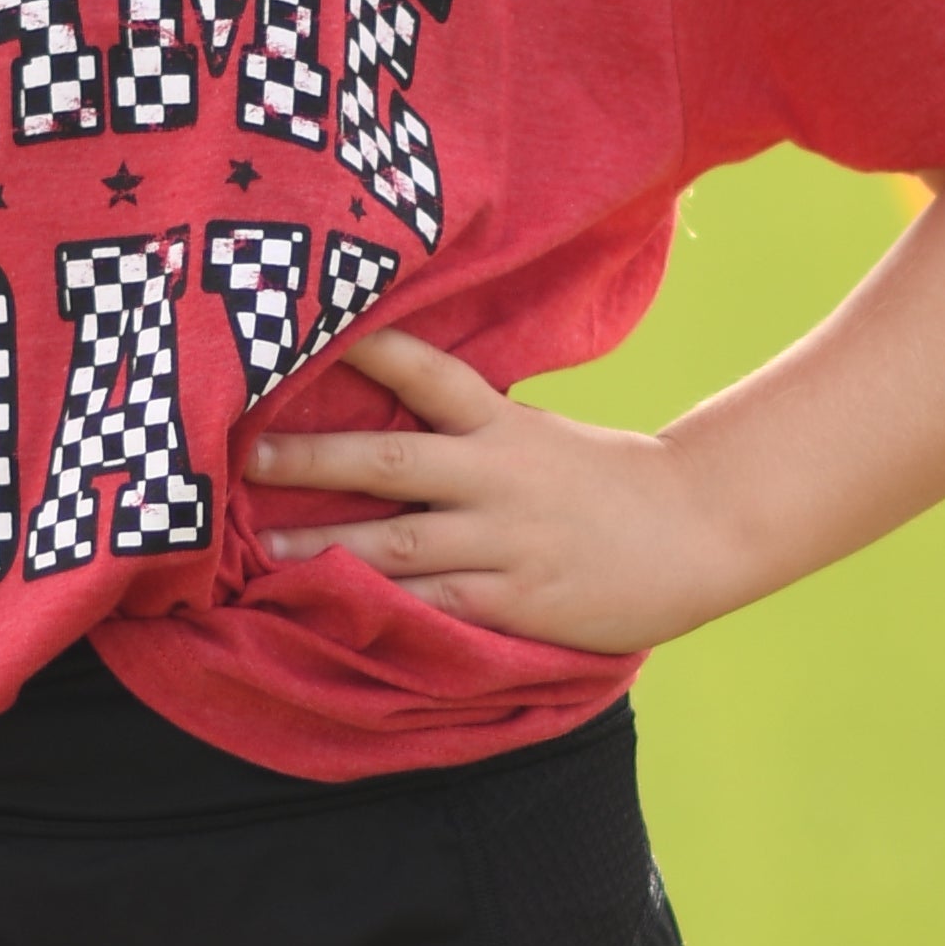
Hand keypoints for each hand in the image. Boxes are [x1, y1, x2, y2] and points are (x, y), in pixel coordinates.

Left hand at [243, 332, 717, 653]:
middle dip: (314, 459)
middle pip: (391, 460)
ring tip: (263, 550)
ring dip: (326, 547)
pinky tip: (333, 612)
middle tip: (247, 454)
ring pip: (399, 543)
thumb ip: (474, 427)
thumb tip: (393, 405)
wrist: (697, 534)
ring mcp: (505, 542)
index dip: (371, 350)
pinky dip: (383, 608)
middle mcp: (498, 477)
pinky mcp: (515, 602)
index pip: (429, 375)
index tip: (311, 332)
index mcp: (504, 426)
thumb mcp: (541, 435)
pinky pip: (436, 605)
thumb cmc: (610, 483)